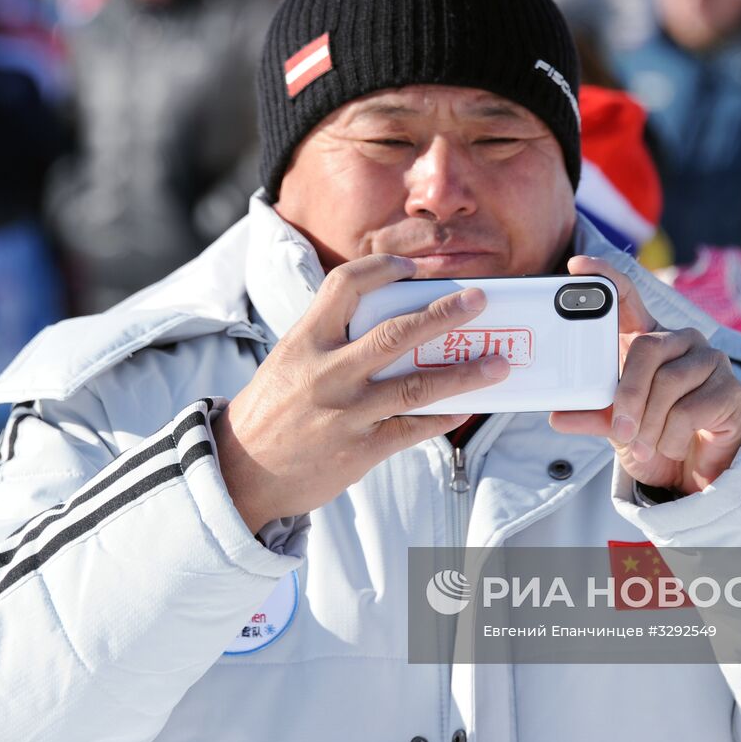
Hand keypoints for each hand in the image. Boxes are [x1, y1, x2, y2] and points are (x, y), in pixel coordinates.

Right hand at [215, 254, 509, 531]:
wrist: (242, 474)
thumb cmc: (273, 410)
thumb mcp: (290, 360)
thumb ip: (333, 339)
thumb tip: (392, 322)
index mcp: (305, 340)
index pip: (346, 285)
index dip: (383, 269)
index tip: (413, 267)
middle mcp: (327, 373)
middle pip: (396, 333)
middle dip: (444, 314)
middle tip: (479, 300)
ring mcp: (346, 413)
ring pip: (417, 386)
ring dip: (464, 374)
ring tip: (498, 364)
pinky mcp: (360, 450)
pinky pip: (413, 429)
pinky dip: (443, 417)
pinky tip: (466, 408)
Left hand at [548, 256, 740, 495]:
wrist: (696, 468)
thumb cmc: (654, 432)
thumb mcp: (616, 424)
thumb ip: (590, 416)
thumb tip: (557, 415)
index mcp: (647, 339)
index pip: (626, 298)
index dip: (604, 277)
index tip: (577, 267)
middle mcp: (679, 340)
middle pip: (647, 349)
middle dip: (629, 395)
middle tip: (621, 430)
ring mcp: (709, 360)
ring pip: (668, 384)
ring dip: (649, 425)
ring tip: (644, 446)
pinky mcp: (730, 388)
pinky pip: (690, 411)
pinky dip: (672, 437)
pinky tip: (672, 444)